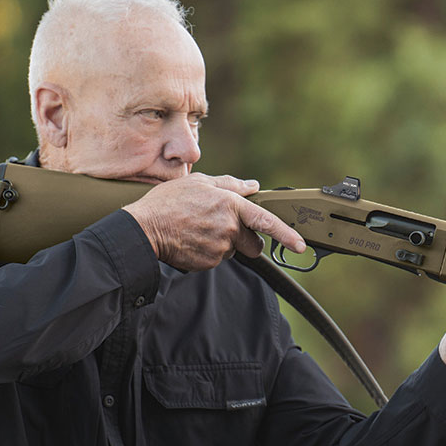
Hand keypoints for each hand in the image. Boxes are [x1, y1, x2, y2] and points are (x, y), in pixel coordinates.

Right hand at [122, 173, 305, 270]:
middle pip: (253, 244)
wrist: (143, 229)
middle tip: (224, 230)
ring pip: (233, 252)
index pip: (267, 221)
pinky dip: (208, 253)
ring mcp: (219, 248)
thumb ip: (230, 184)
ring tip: (199, 231)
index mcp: (230, 205)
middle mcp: (229, 228)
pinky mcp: (208, 263)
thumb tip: (252, 186)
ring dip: (223, 244)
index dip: (287, 234)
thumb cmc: (168, 202)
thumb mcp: (199, 182)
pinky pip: (217, 260)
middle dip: (247, 241)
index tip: (301, 245)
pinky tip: (192, 241)